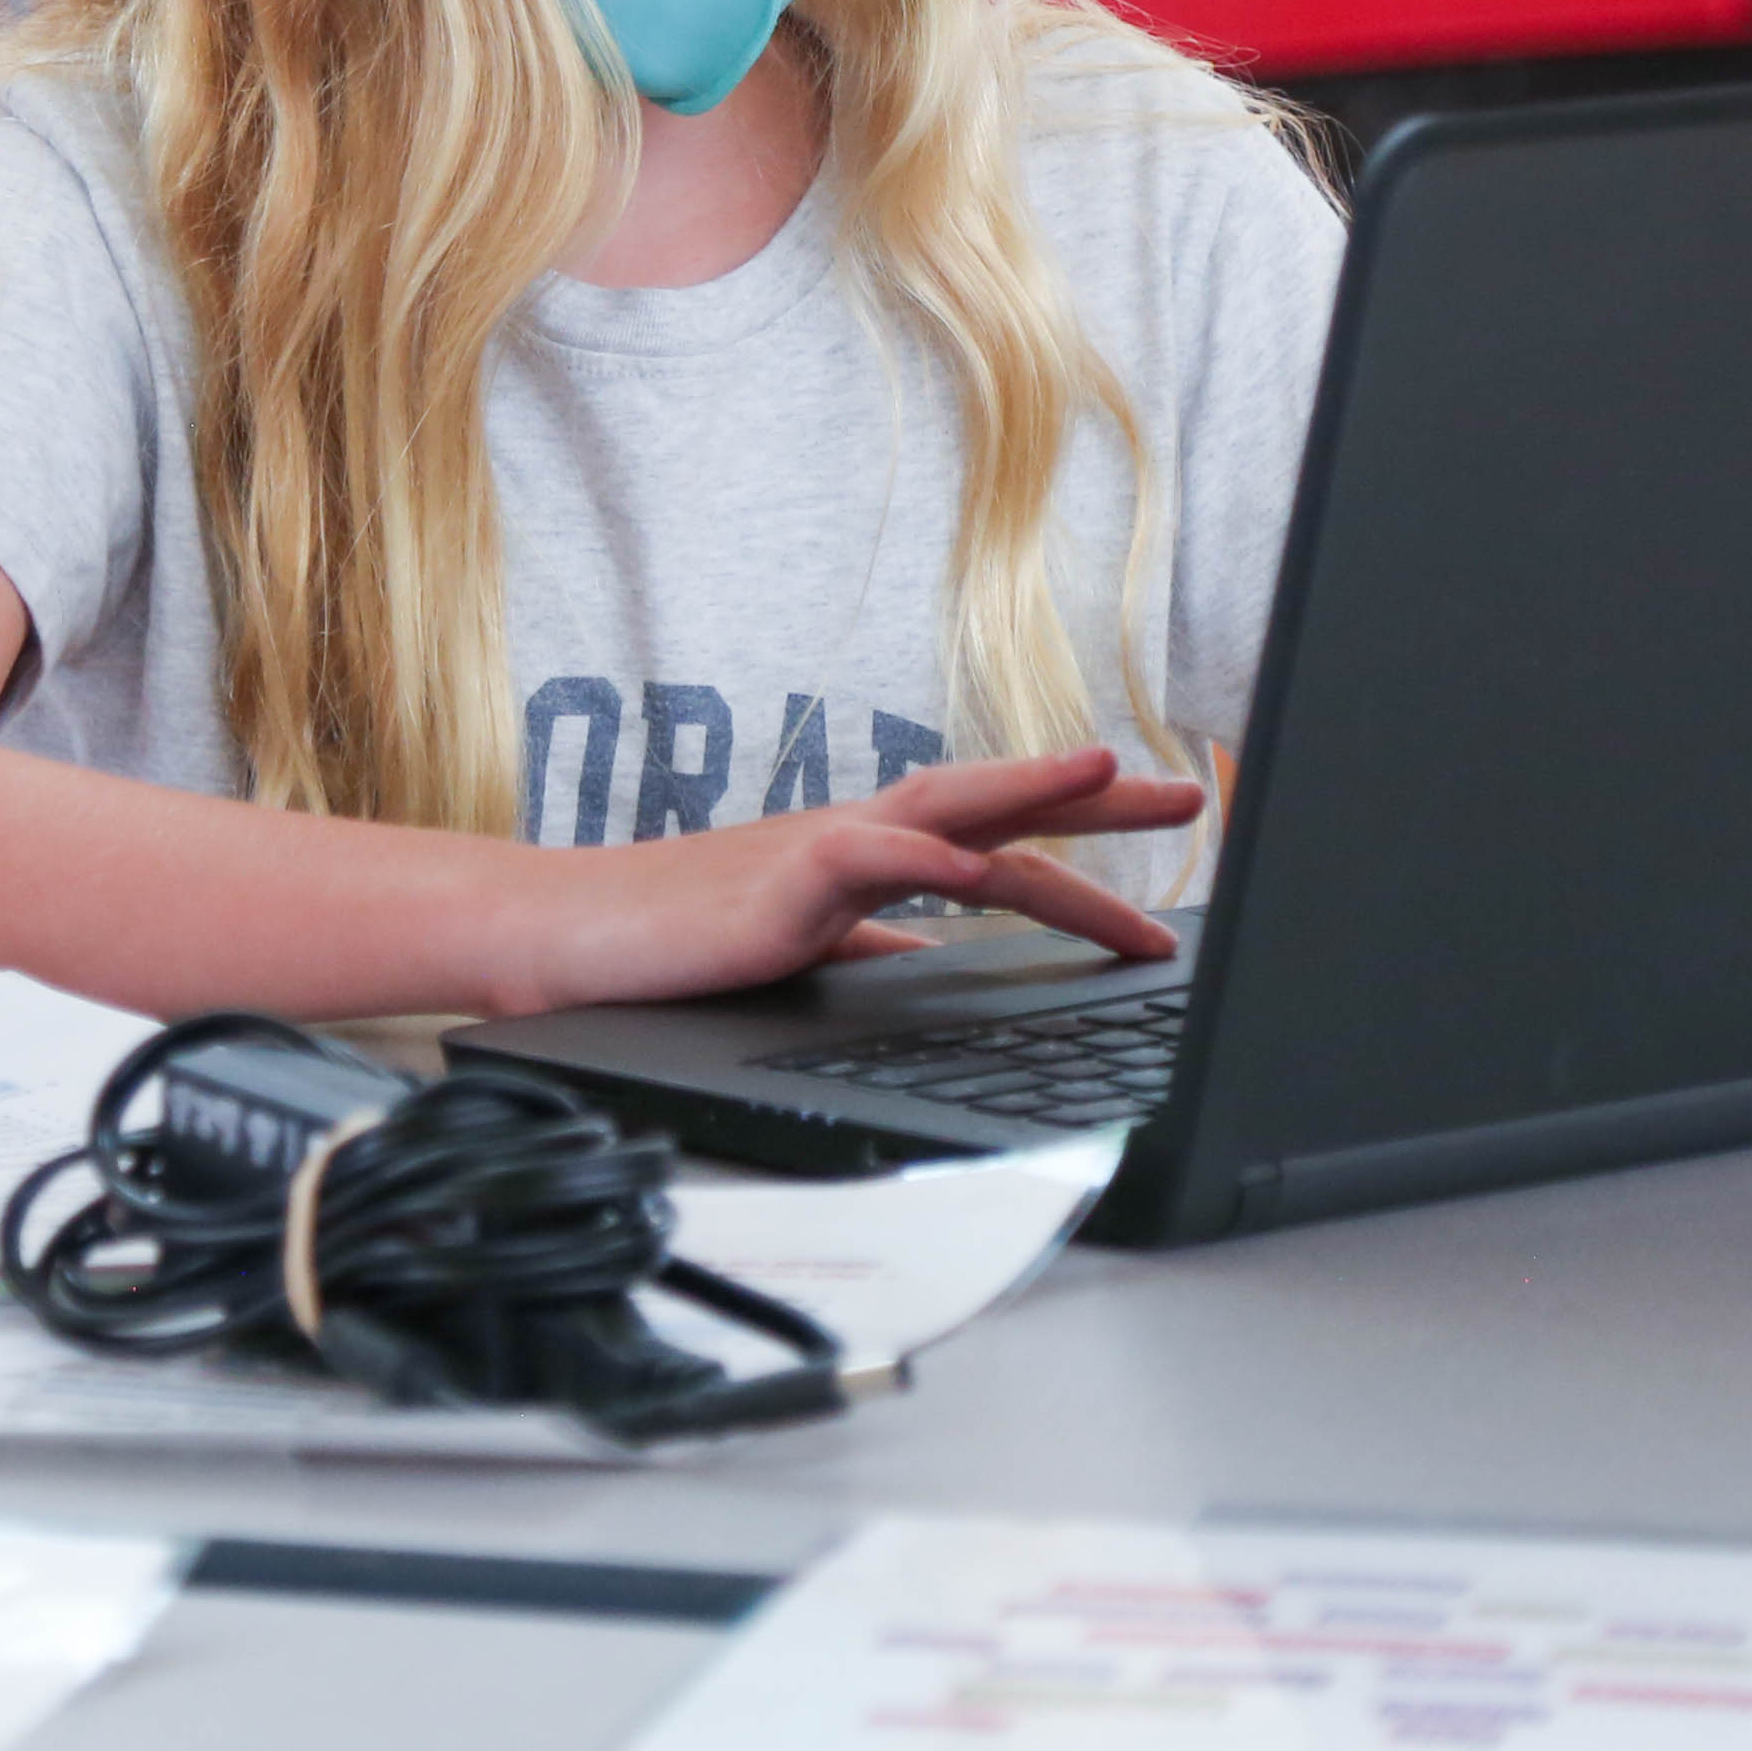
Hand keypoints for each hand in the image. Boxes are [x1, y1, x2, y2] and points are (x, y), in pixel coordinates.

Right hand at [489, 750, 1203, 1018]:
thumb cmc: (668, 942)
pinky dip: (938, 858)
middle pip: (998, 800)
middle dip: (1097, 797)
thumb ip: (869, 949)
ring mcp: (824, 848)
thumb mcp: (802, 952)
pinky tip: (987, 866)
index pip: (993, 826)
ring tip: (1114, 783)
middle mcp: (856, 833)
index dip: (1078, 820)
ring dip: (1040, 801)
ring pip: (954, 815)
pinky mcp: (787, 880)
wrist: (561, 939)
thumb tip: (932, 968)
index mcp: (865, 852)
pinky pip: (877, 860)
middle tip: (1190, 788)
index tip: (1158, 817)